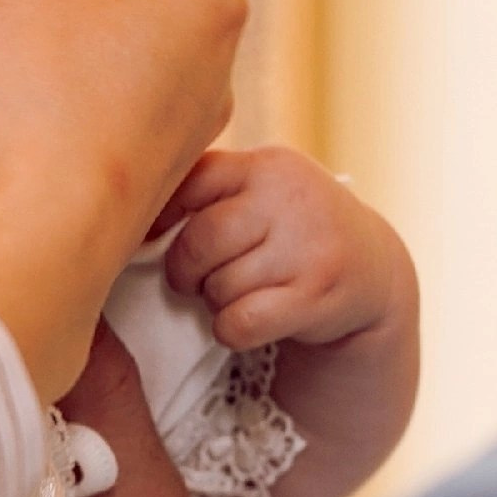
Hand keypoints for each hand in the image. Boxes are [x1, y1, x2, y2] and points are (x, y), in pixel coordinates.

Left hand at [162, 147, 414, 351]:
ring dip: (216, 301)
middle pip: (198, 242)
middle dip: (187, 270)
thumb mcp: (257, 192)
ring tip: (239, 292)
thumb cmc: (286, 229)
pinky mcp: (318, 294)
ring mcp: (309, 245)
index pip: (190, 182)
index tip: (154, 238)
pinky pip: (241, 322)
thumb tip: (128, 220)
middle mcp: (292, 197)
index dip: (160, 217)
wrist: (369, 269)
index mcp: (266, 165)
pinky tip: (249, 320)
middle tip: (199, 277)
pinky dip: (232, 330)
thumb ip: (205, 191)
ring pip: (219, 286)